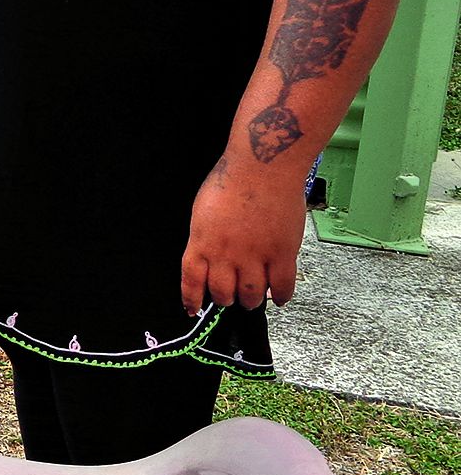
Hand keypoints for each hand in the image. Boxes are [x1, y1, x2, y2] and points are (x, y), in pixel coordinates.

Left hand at [180, 154, 306, 311]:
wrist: (263, 166)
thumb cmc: (231, 181)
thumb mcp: (202, 212)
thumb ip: (205, 239)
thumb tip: (207, 260)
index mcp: (202, 242)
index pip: (192, 281)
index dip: (191, 299)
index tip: (192, 309)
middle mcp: (226, 254)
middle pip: (223, 293)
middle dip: (225, 299)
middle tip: (230, 297)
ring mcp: (255, 255)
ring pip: (251, 295)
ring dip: (251, 300)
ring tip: (252, 298)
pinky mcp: (282, 252)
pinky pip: (283, 286)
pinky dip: (281, 296)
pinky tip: (279, 298)